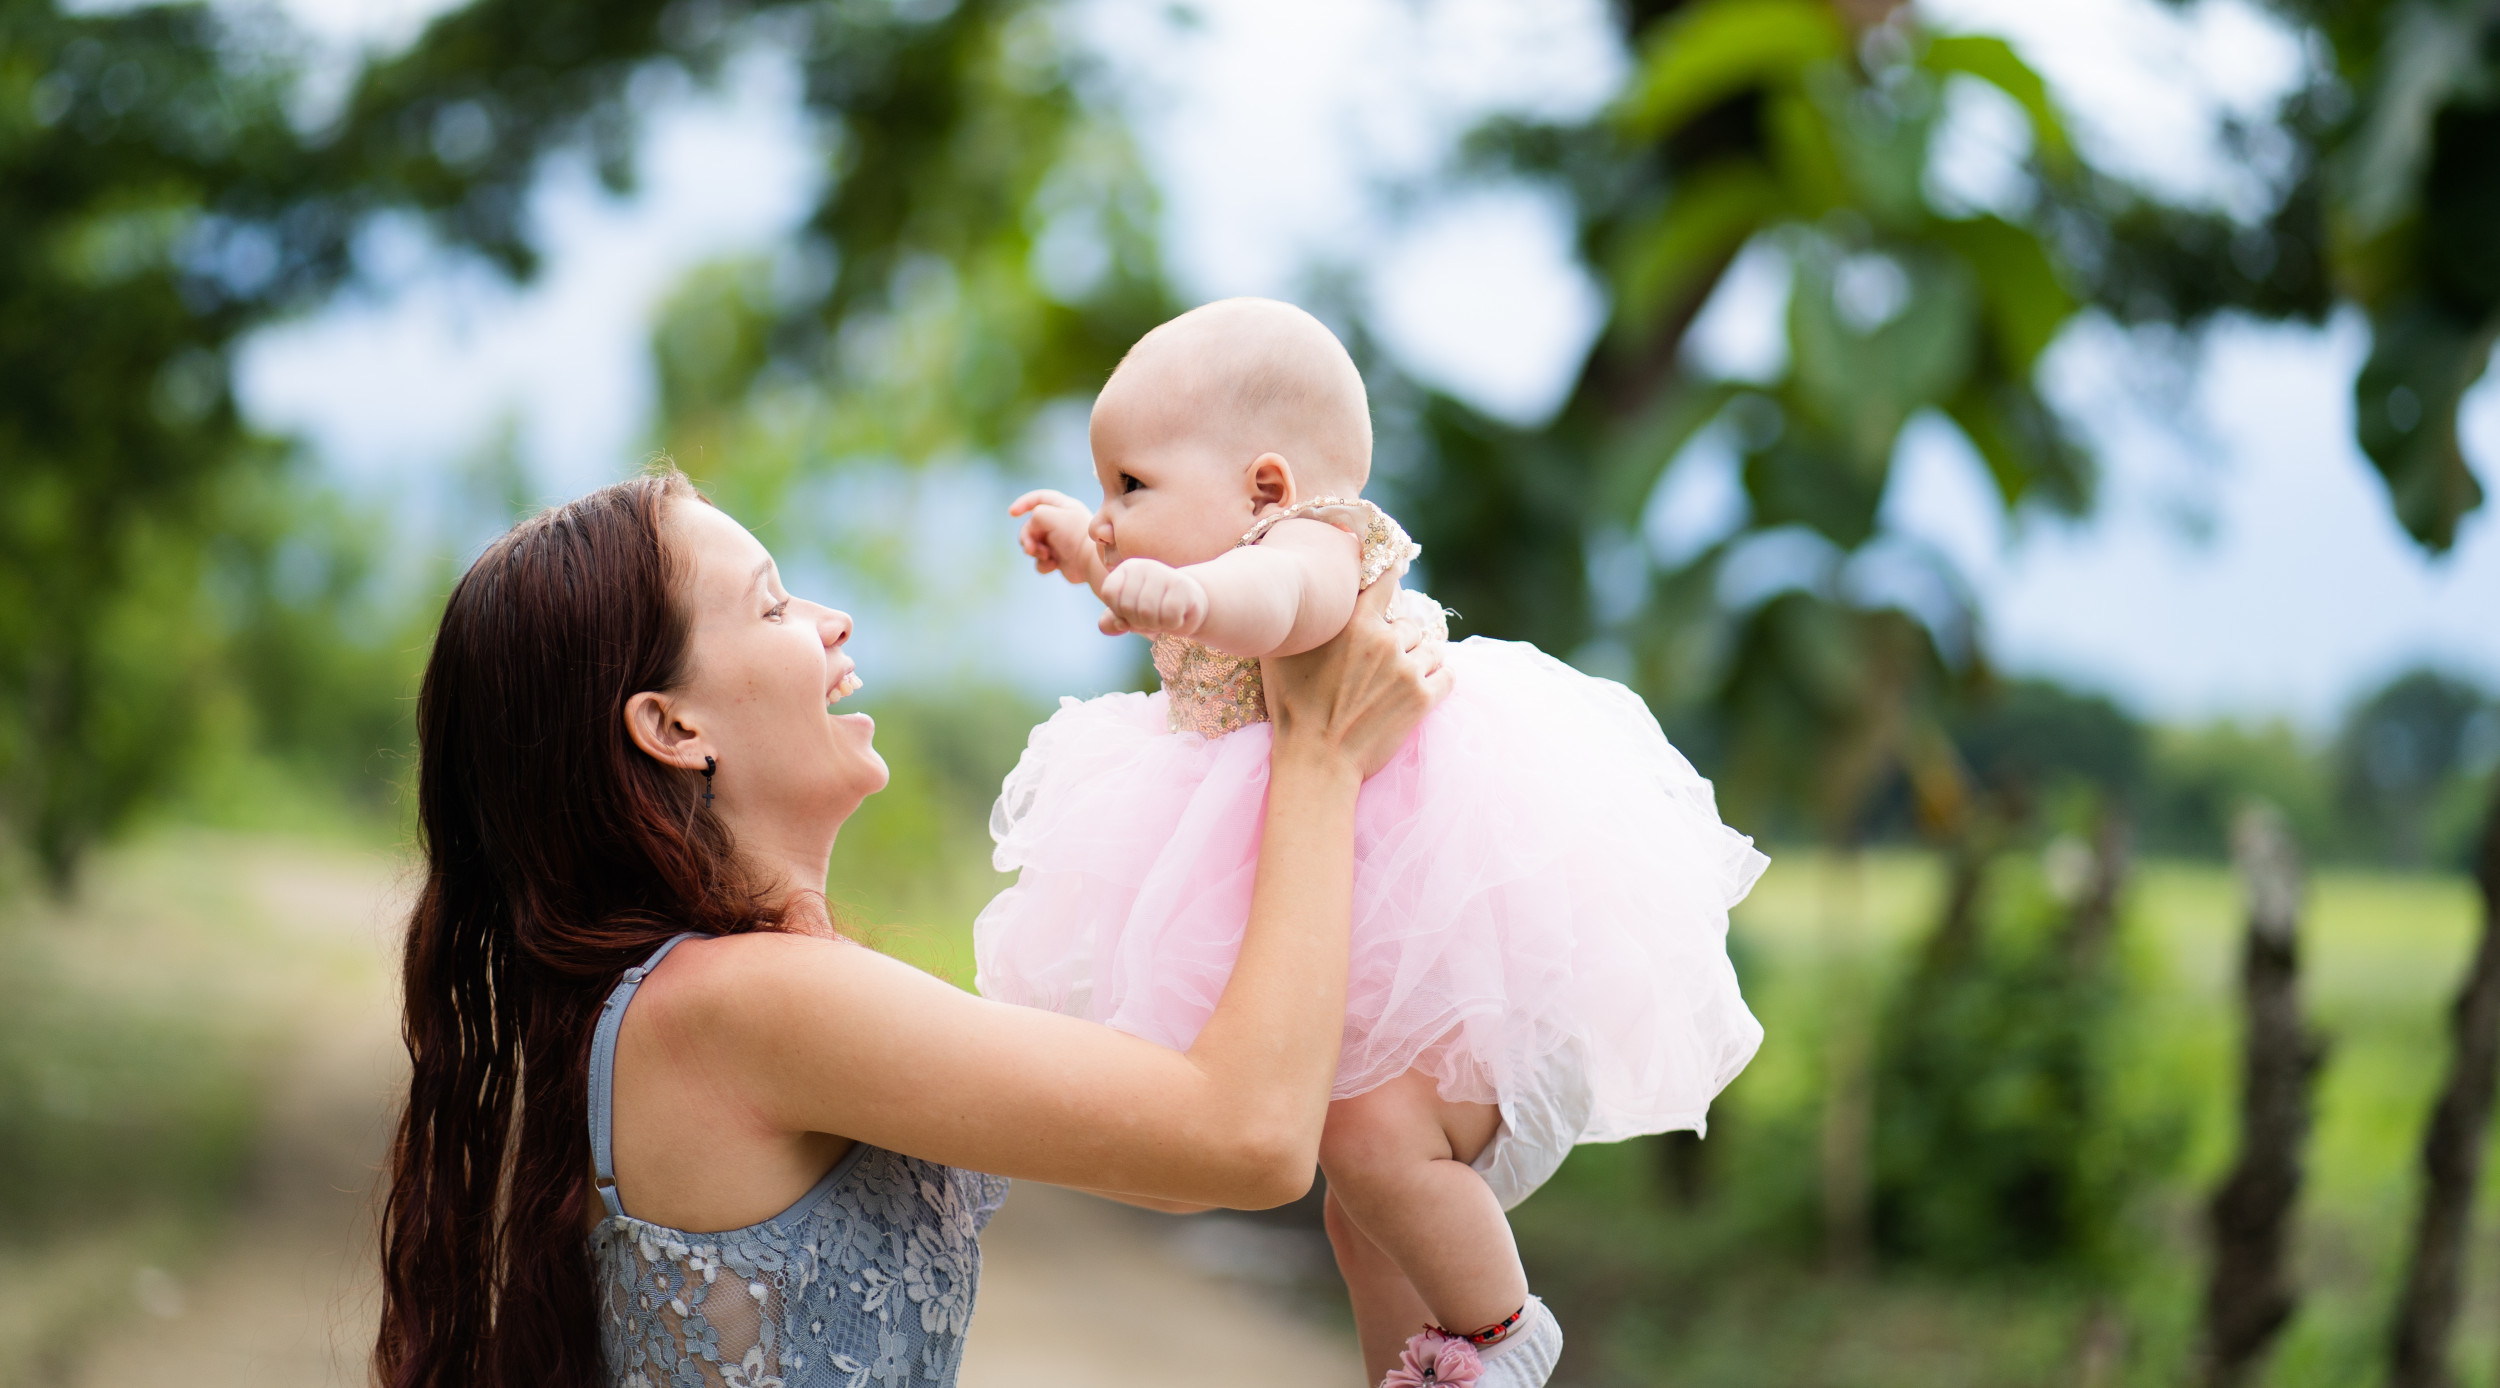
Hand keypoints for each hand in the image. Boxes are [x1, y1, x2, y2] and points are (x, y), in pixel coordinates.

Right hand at [1008, 490, 1097, 584]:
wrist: (1090, 563)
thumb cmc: (1073, 536)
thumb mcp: (1050, 516)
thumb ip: (1034, 516)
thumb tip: (1032, 532)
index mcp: (1063, 507)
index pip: (1039, 498)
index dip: (1023, 503)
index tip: (1012, 513)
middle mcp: (1060, 523)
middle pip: (1030, 526)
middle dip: (1027, 537)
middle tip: (1031, 548)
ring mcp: (1058, 542)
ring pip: (1032, 544)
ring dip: (1034, 551)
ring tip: (1047, 556)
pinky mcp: (1057, 559)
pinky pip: (1040, 561)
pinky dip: (1043, 564)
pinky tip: (1054, 566)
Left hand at [1098, 558, 1209, 637]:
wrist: (1192, 606)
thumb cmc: (1156, 610)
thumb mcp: (1130, 616)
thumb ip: (1112, 621)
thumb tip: (1111, 625)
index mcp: (1126, 569)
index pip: (1109, 592)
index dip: (1119, 610)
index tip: (1133, 611)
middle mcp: (1144, 566)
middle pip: (1128, 607)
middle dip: (1139, 622)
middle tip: (1153, 617)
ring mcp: (1164, 573)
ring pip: (1147, 614)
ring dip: (1156, 625)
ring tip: (1164, 617)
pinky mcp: (1182, 585)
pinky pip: (1169, 617)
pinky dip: (1173, 624)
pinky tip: (1178, 616)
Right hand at [1262, 577, 1450, 778]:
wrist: (1315, 759)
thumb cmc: (1291, 707)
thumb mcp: (1281, 653)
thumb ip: (1298, 620)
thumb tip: (1293, 595)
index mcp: (1354, 623)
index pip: (1385, 581)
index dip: (1392, 573)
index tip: (1397, 570)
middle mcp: (1385, 641)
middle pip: (1410, 625)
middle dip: (1400, 640)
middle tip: (1384, 662)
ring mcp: (1407, 670)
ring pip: (1432, 650)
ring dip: (1422, 660)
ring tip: (1403, 677)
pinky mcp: (1423, 699)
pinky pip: (1448, 676)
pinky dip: (1439, 679)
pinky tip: (1425, 687)